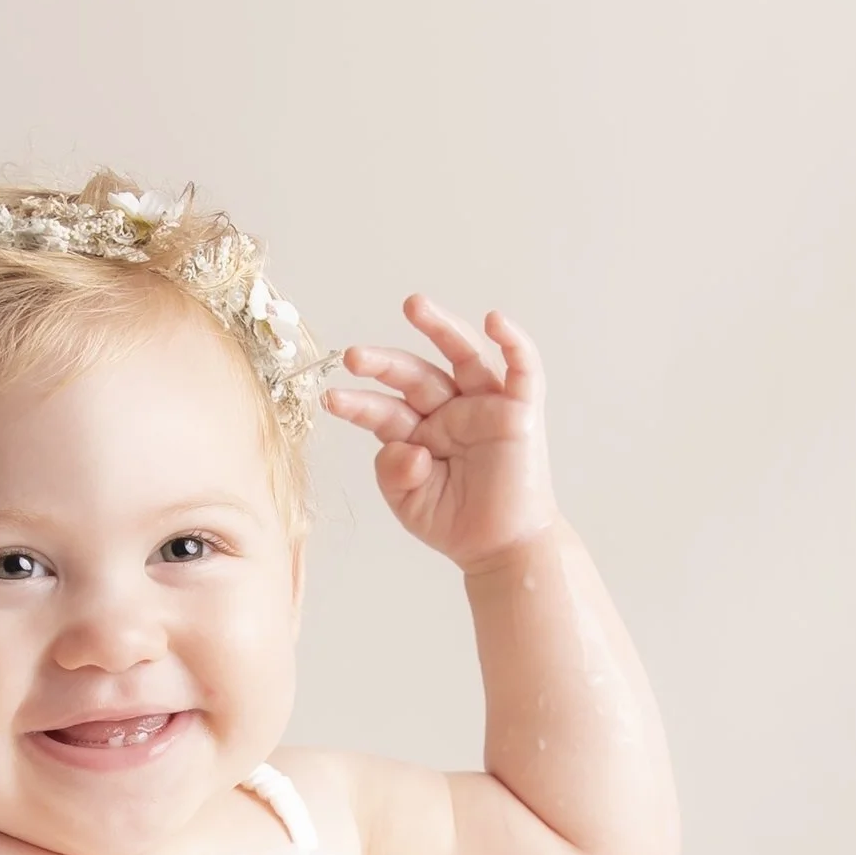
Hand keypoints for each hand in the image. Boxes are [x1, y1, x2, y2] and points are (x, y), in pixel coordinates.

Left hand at [325, 297, 556, 573]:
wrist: (502, 549)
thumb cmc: (456, 522)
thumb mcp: (409, 502)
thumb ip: (393, 473)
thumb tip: (410, 449)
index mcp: (418, 430)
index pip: (386, 409)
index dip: (360, 404)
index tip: (331, 400)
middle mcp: (449, 410)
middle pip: (416, 375)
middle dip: (385, 363)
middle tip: (353, 355)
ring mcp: (484, 405)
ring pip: (463, 354)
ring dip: (440, 327)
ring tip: (412, 305)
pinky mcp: (521, 409)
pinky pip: (523, 366)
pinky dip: (513, 340)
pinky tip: (494, 320)